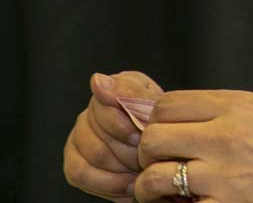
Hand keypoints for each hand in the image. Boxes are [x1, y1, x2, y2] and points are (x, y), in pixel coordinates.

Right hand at [63, 71, 163, 201]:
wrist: (168, 154)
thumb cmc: (166, 129)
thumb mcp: (159, 108)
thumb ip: (131, 93)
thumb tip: (96, 79)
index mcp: (117, 88)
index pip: (105, 104)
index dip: (126, 125)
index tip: (142, 138)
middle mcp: (93, 108)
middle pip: (102, 133)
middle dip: (130, 150)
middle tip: (148, 159)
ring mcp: (80, 134)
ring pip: (95, 154)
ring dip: (123, 167)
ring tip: (142, 172)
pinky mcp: (73, 160)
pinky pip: (79, 173)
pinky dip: (108, 183)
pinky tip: (129, 185)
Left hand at [134, 90, 252, 202]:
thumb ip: (220, 108)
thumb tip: (177, 114)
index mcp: (232, 106)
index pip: (166, 105)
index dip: (156, 119)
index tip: (163, 131)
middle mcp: (222, 136)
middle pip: (153, 138)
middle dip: (148, 152)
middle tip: (158, 161)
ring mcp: (222, 174)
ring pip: (154, 177)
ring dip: (150, 186)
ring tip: (160, 190)